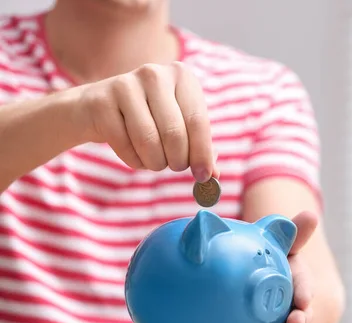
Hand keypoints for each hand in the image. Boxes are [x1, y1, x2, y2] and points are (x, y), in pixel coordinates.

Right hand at [76, 62, 217, 181]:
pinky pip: (125, 145)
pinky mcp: (102, 101)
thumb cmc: (148, 119)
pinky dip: (134, 160)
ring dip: (155, 162)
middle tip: (174, 166)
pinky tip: (134, 154)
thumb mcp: (179, 126)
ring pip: (149, 141)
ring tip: (154, 160)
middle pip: (174, 133)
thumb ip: (199, 148)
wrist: (95, 108)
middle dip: (177, 160)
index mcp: (181, 75)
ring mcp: (126, 84)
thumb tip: (214, 175)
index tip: (204, 176)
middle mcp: (155, 74)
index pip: (198, 121)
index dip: (202, 154)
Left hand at [266, 210, 317, 322]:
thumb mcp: (279, 244)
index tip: (303, 301)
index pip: (303, 285)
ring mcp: (281, 319)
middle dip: (298, 322)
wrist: (253, 272)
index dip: (304, 293)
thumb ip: (293, 233)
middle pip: (299, 314)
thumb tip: (311, 214)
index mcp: (295, 278)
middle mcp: (292, 302)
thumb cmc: (270, 256)